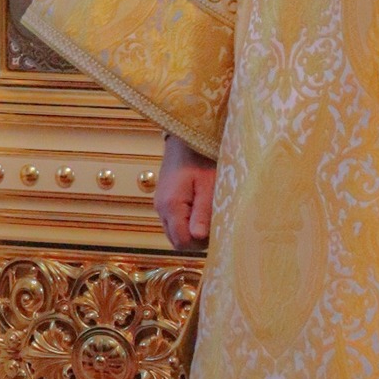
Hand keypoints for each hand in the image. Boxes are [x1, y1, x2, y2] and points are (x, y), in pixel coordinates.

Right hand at [156, 134, 215, 250]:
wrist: (186, 136)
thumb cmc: (201, 156)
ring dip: (192, 230)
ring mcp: (160, 204)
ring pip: (175, 232)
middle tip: (215, 223)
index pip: (182, 242)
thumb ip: (203, 212)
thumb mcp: (208, 184)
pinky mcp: (165, 200)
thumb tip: (199, 238)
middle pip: (177, 241)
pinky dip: (188, 222)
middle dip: (197, 239)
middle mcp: (161, 208)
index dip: (201, 243)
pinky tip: (201, 209)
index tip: (217, 230)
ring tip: (209, 213)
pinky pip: (175, 221)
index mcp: (170, 206)